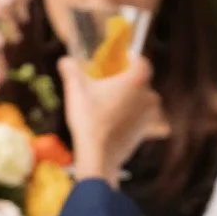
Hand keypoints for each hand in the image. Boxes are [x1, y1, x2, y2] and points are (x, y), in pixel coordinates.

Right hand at [63, 54, 164, 185]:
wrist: (99, 155)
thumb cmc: (89, 119)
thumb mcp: (76, 89)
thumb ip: (71, 69)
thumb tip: (65, 60)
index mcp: (137, 81)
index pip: (140, 61)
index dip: (129, 60)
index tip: (117, 63)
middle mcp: (150, 96)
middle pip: (141, 82)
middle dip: (126, 82)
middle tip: (107, 85)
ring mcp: (152, 115)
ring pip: (144, 101)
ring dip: (132, 101)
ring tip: (111, 105)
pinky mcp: (149, 132)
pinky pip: (146, 120)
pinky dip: (136, 119)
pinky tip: (121, 122)